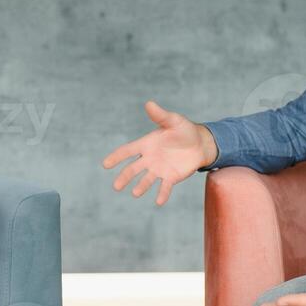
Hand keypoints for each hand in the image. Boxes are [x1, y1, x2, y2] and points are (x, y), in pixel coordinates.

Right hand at [101, 100, 218, 205]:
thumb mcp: (173, 121)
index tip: (105, 164)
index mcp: (146, 144)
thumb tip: (149, 103)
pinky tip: (159, 202)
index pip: (128, 151)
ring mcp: (159, 169)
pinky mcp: (171, 177)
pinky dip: (162, 194)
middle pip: (133, 169)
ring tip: (135, 193)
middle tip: (116, 186)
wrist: (200, 143)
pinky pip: (164, 187)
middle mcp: (149, 159)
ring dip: (141, 187)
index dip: (116, 157)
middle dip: (124, 177)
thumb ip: (160, 115)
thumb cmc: (184, 130)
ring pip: (146, 180)